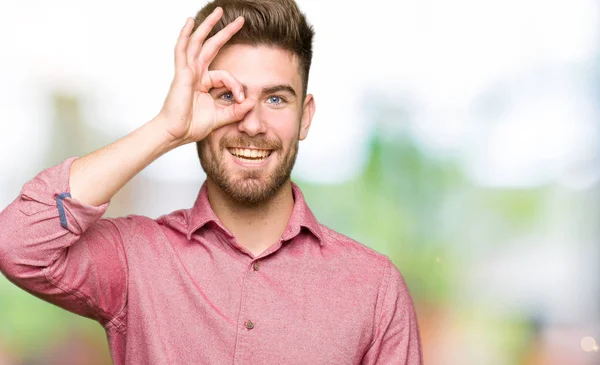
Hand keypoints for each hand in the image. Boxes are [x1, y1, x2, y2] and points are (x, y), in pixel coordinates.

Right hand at [158, 7, 254, 145]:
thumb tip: (252, 101)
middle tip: (240, 20)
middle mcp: (195, 73)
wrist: (176, 133)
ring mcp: (187, 71)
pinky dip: (185, 35)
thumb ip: (237, 110)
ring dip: (208, 26)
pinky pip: (182, 50)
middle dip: (226, 32)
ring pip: (198, 42)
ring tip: (219, 12)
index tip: (242, 100)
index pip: (226, 75)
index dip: (237, 86)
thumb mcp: (221, 117)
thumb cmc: (192, 126)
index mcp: (204, 82)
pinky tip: (190, 22)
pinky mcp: (181, 73)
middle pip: (211, 46)